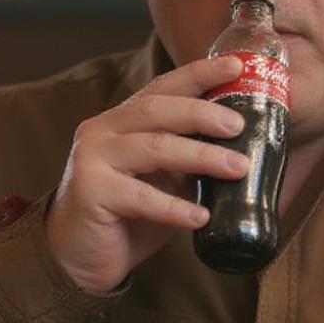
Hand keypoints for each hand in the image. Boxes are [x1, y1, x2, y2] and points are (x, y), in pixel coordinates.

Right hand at [46, 55, 249, 292]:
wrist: (78, 256)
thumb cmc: (127, 214)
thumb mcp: (164, 179)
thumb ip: (190, 160)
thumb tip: (245, 150)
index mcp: (123, 119)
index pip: (163, 87)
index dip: (200, 73)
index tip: (236, 66)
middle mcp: (104, 130)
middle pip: (157, 110)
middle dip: (203, 113)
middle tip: (239, 125)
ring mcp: (93, 158)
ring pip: (153, 148)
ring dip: (201, 157)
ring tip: (238, 168)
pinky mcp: (89, 191)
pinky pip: (139, 196)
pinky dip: (174, 207)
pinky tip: (200, 217)